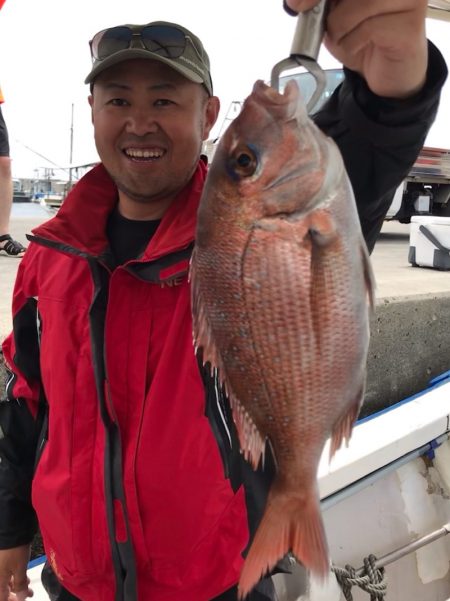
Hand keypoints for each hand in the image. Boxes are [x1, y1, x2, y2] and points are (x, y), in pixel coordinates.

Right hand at [0, 546, 32, 600]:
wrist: (11, 529)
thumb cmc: (15, 550)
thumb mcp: (20, 568)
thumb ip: (20, 585)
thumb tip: (22, 598)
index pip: (2, 598)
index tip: (23, 600)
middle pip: (2, 592)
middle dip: (15, 596)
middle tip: (27, 595)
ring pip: (4, 584)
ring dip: (16, 587)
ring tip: (29, 587)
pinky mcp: (2, 562)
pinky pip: (5, 575)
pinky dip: (14, 579)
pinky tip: (24, 578)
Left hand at [285, 0, 427, 98]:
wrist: (386, 71)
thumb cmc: (361, 37)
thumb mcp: (333, 15)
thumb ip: (320, 1)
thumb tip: (295, 3)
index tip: (296, 4)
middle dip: (321, 2)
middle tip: (304, 13)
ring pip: (358, 5)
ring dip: (338, 28)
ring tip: (344, 39)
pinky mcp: (410, 23)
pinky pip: (368, 29)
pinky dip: (351, 44)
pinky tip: (359, 48)